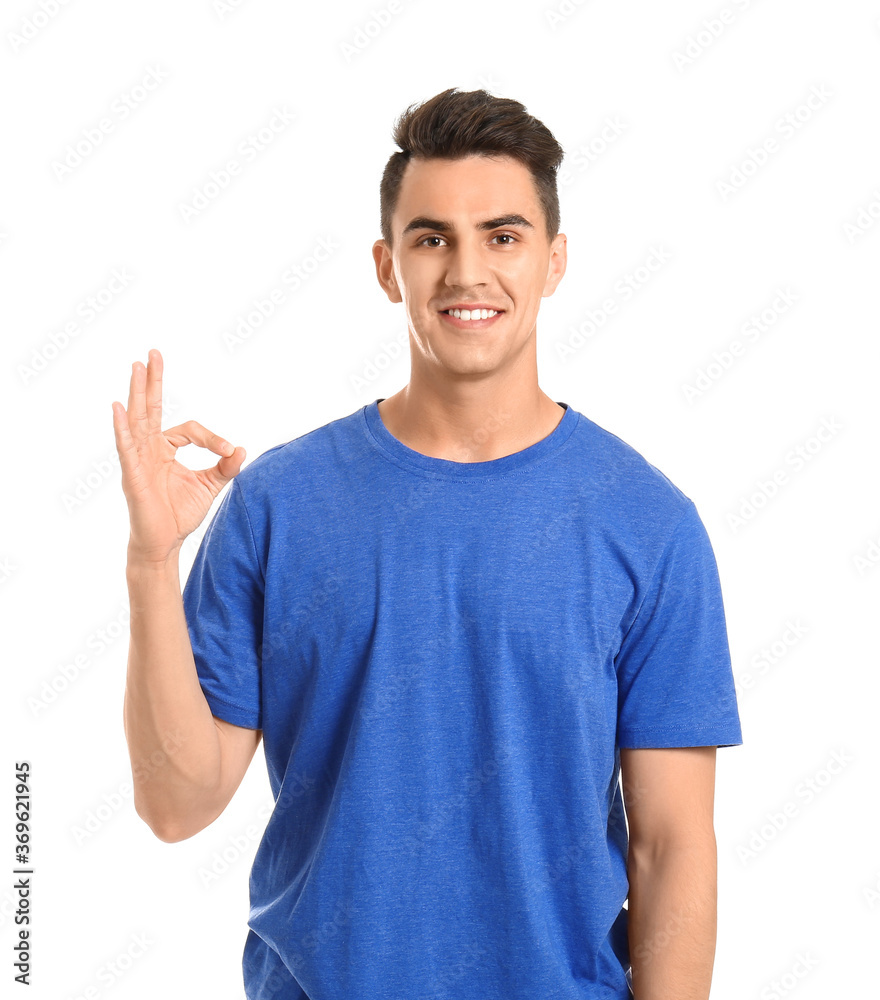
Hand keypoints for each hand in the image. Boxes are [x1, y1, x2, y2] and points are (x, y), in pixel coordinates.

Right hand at [112, 348, 245, 565]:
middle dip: (152, 381)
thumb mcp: (209, 486)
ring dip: (137, 392)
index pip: (189, 429)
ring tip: (137, 366)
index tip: (229, 450)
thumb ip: (225, 467)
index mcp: (165, 449)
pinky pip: (125, 445)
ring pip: (137, 419)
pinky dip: (122, 426)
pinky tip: (119, 407)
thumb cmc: (180, 514)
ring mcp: (137, 459)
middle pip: (150, 408)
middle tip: (153, 353)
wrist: (164, 543)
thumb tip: (242, 449)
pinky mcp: (131, 473)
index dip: (212, 437)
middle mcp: (148, 449)